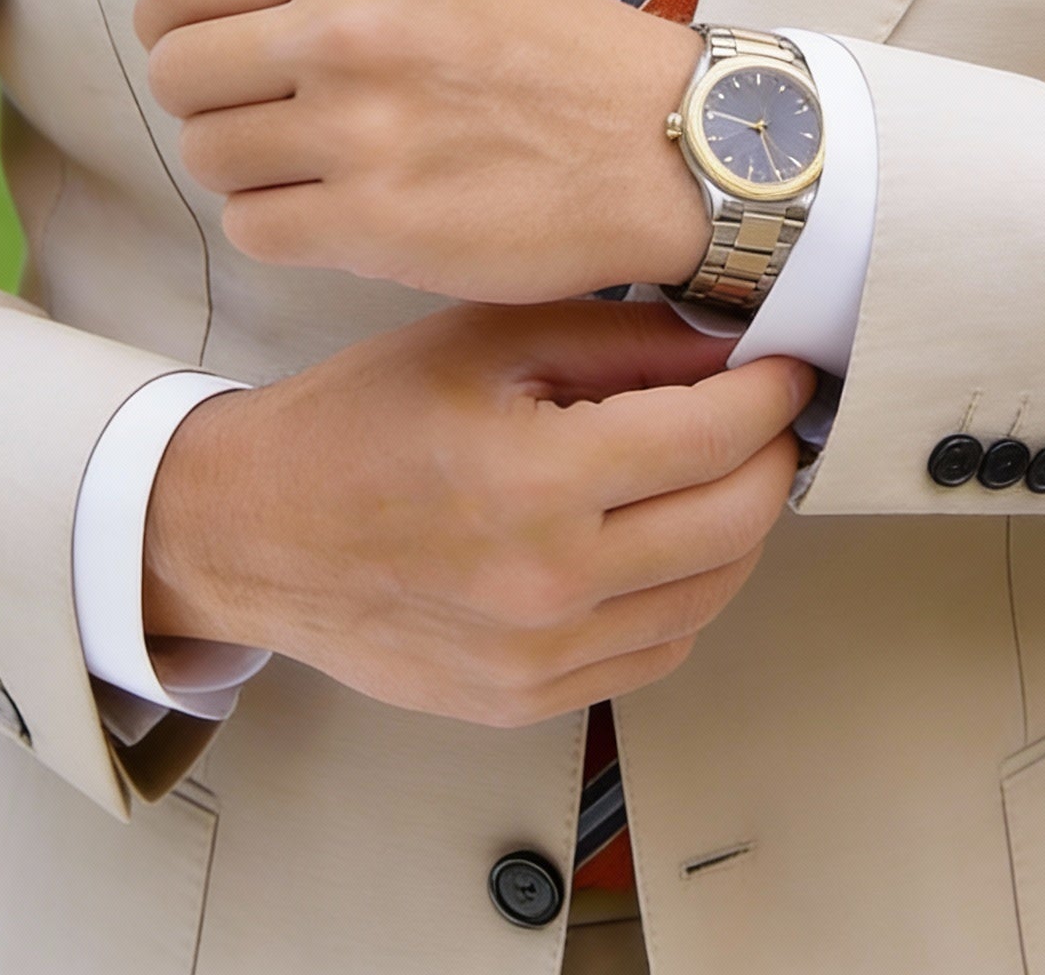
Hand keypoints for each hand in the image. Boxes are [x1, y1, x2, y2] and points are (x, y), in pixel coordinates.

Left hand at [133, 0, 710, 300]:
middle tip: (271, 111)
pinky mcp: (378, 225)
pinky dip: (281, 226)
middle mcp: (349, 29)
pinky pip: (252, 229)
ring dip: (245, 166)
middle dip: (206, 99)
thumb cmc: (545, 47)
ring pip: (206, 156)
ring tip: (315, 160)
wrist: (659, 141)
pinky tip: (338, 209)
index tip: (215, 45)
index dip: (174, 21)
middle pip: (175, 73)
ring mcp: (361, 131)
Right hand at [142, 300, 814, 725]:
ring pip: (712, 593)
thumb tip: (728, 346)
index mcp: (536, 480)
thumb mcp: (483, 341)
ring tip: (720, 469)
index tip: (789, 367)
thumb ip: (618, 341)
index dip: (773, 393)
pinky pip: (659, 649)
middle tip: (770, 414)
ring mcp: (541, 659)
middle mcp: (549, 584)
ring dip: (740, 525)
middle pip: (737, 521)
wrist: (254, 531)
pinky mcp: (528, 702)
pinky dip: (686, 589)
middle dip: (773, 456)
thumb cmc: (359, 422)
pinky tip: (663, 536)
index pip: (715, 436)